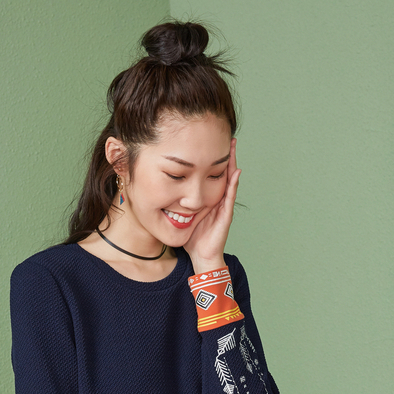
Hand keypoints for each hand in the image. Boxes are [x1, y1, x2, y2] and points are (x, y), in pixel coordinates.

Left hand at [183, 137, 240, 270]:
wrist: (200, 256)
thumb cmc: (191, 237)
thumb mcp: (180, 215)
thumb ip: (174, 203)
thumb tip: (157, 189)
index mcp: (208, 198)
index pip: (211, 174)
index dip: (212, 159)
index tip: (210, 141)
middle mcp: (218, 200)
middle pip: (223, 173)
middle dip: (226, 155)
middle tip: (228, 136)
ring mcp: (223, 206)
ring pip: (229, 180)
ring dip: (232, 164)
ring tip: (233, 147)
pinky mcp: (225, 215)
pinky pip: (230, 197)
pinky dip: (233, 184)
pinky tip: (235, 172)